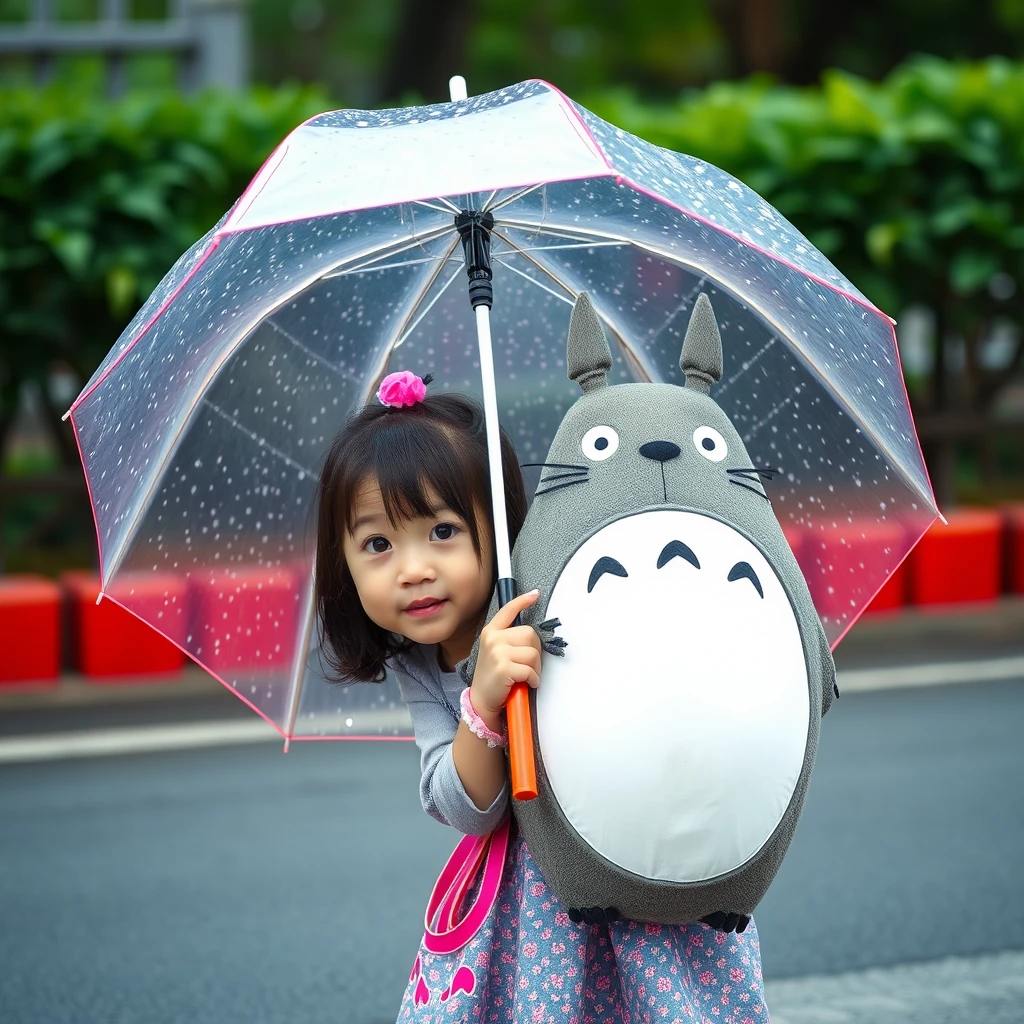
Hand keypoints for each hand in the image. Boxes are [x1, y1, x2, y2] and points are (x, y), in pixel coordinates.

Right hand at [470, 590, 542, 718]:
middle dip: (535, 651)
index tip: (534, 594)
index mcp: (491, 632)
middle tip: (528, 665)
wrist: (481, 701)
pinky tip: (527, 684)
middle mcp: (493, 638)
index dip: (523, 601)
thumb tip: (530, 634)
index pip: (508, 610)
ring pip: (533, 653)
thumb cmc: (492, 677)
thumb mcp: (494, 651)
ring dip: (535, 668)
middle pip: (530, 634)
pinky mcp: (504, 668)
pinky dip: (533, 679)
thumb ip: (508, 639)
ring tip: (526, 676)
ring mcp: (497, 652)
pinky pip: (530, 670)